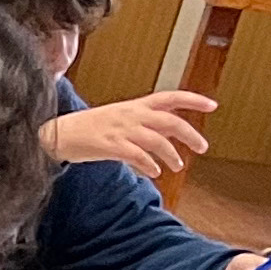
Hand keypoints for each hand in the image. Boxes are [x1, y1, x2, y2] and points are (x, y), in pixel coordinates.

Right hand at [46, 91, 214, 175]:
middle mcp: (132, 115)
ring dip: (172, 155)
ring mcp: (121, 130)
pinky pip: (138, 156)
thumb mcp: (117, 118)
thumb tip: (162, 140)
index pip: (170, 97)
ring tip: (177, 166)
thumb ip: (141, 126)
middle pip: (171, 122)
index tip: (213, 105)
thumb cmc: (86, 128)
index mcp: (134, 106)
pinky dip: (150, 165)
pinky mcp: (111, 145)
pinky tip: (154, 172)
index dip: (193, 100)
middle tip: (202, 147)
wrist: (57, 133)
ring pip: (158, 141)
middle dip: (191, 135)